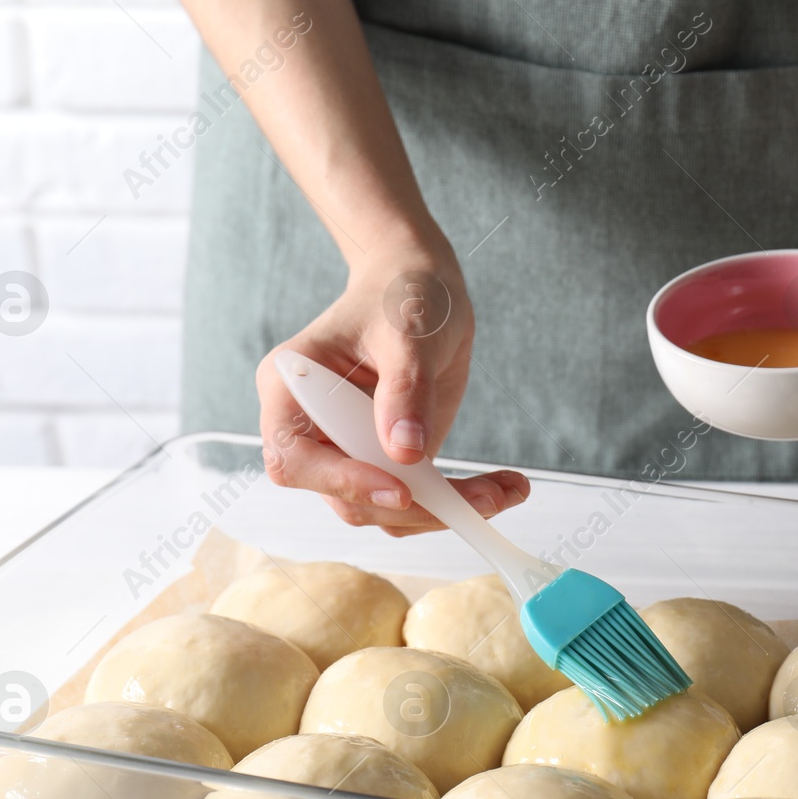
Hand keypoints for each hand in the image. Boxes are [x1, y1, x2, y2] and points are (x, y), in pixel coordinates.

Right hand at [257, 234, 529, 535]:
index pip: (295, 458)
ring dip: (444, 511)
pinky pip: (417, 501)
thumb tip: (405, 452)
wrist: (423, 287)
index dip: (342, 482)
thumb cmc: (402, 294)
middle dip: (414, 507)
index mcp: (292, 391)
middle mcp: (313, 430)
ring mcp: (351, 451)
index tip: (400, 489)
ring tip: (506, 493)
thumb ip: (405, 390)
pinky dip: (458, 503)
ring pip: (384, 510)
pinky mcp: (389, 462)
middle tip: (482, 500)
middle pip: (345, 497)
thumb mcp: (408, 334)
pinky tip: (502, 490)